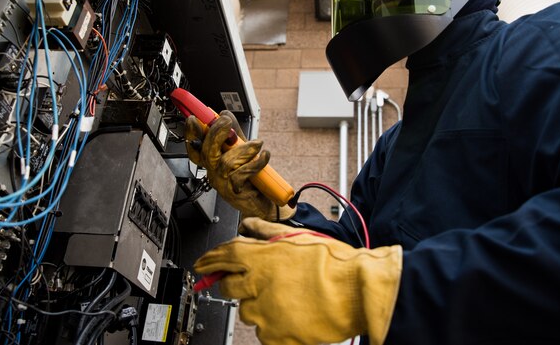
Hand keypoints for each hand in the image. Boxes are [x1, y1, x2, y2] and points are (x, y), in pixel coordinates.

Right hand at [185, 111, 294, 220]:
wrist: (264, 202)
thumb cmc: (252, 178)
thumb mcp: (242, 150)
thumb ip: (233, 133)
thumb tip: (224, 115)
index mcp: (212, 161)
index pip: (195, 146)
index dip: (191, 133)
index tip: (193, 118)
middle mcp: (213, 171)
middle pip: (206, 152)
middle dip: (215, 133)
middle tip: (227, 123)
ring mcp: (222, 182)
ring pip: (225, 162)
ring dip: (244, 150)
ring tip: (258, 144)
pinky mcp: (234, 191)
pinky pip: (241, 174)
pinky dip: (255, 163)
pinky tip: (264, 157)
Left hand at [194, 218, 401, 344]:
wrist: (358, 291)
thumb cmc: (333, 263)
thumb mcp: (296, 237)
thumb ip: (266, 231)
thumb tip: (248, 225)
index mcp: (261, 258)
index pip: (223, 257)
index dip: (208, 260)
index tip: (201, 265)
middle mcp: (258, 284)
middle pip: (229, 286)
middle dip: (234, 282)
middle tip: (251, 282)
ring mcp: (265, 312)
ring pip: (247, 310)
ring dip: (257, 304)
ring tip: (284, 298)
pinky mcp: (276, 336)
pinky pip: (263, 332)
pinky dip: (272, 325)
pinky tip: (290, 314)